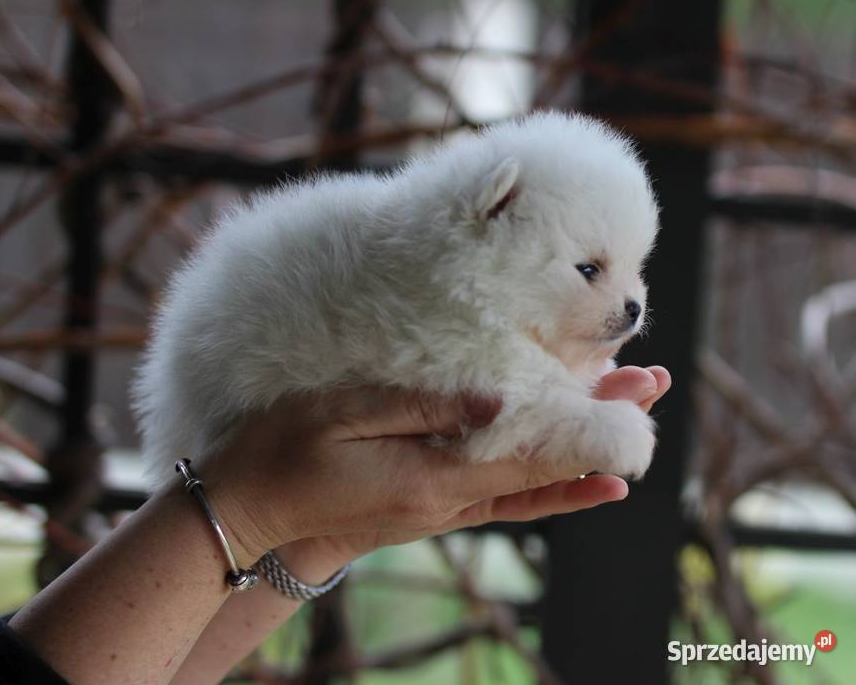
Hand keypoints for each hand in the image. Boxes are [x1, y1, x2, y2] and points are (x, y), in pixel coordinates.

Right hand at [202, 365, 670, 570]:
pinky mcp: (429, 507)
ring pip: (532, 488)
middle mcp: (448, 501)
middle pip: (544, 468)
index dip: (588, 426)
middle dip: (600, 428)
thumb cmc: (285, 451)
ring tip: (634, 432)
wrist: (250, 512)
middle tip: (651, 389)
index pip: (531, 453)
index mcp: (432, 476)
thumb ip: (422, 406)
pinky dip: (549, 492)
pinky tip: (578, 486)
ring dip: (584, 458)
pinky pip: (505, 501)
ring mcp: (441, 509)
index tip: (637, 395)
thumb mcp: (344, 413)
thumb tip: (494, 398)